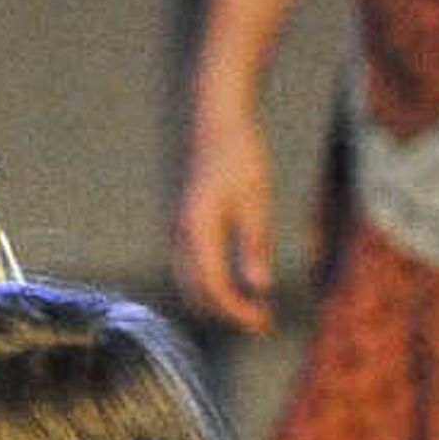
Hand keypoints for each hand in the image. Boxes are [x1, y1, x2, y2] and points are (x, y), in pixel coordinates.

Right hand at [172, 93, 279, 335]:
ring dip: (216, 299)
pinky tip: (232, 279)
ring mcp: (173, 228)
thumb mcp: (256, 197)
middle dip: (228, 312)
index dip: (239, 311)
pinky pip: (186, 266)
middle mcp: (178, 233)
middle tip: (262, 320)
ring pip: (187, 282)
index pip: (215, 288)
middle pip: (196, 293)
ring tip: (249, 304)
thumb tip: (260, 287)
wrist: (212, 116)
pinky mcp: (177, 221)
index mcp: (198, 229)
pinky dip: (207, 282)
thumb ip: (255, 244)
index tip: (265, 323)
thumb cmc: (239, 151)